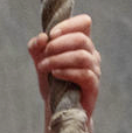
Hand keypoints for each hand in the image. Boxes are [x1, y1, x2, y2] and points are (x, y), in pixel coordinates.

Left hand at [28, 14, 99, 132]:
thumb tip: (41, 37)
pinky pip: (84, 74)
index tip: (51, 34)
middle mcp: (91, 54)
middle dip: (58, 44)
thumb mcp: (40, 61)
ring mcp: (94, 70)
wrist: (58, 110)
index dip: (68, 25)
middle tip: (44, 54)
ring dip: (58, 58)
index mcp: (81, 44)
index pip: (84, 23)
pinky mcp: (93, 86)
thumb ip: (37, 47)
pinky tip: (55, 74)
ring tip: (43, 66)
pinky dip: (67, 71)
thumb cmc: (52, 83)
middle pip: (82, 38)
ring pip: (82, 56)